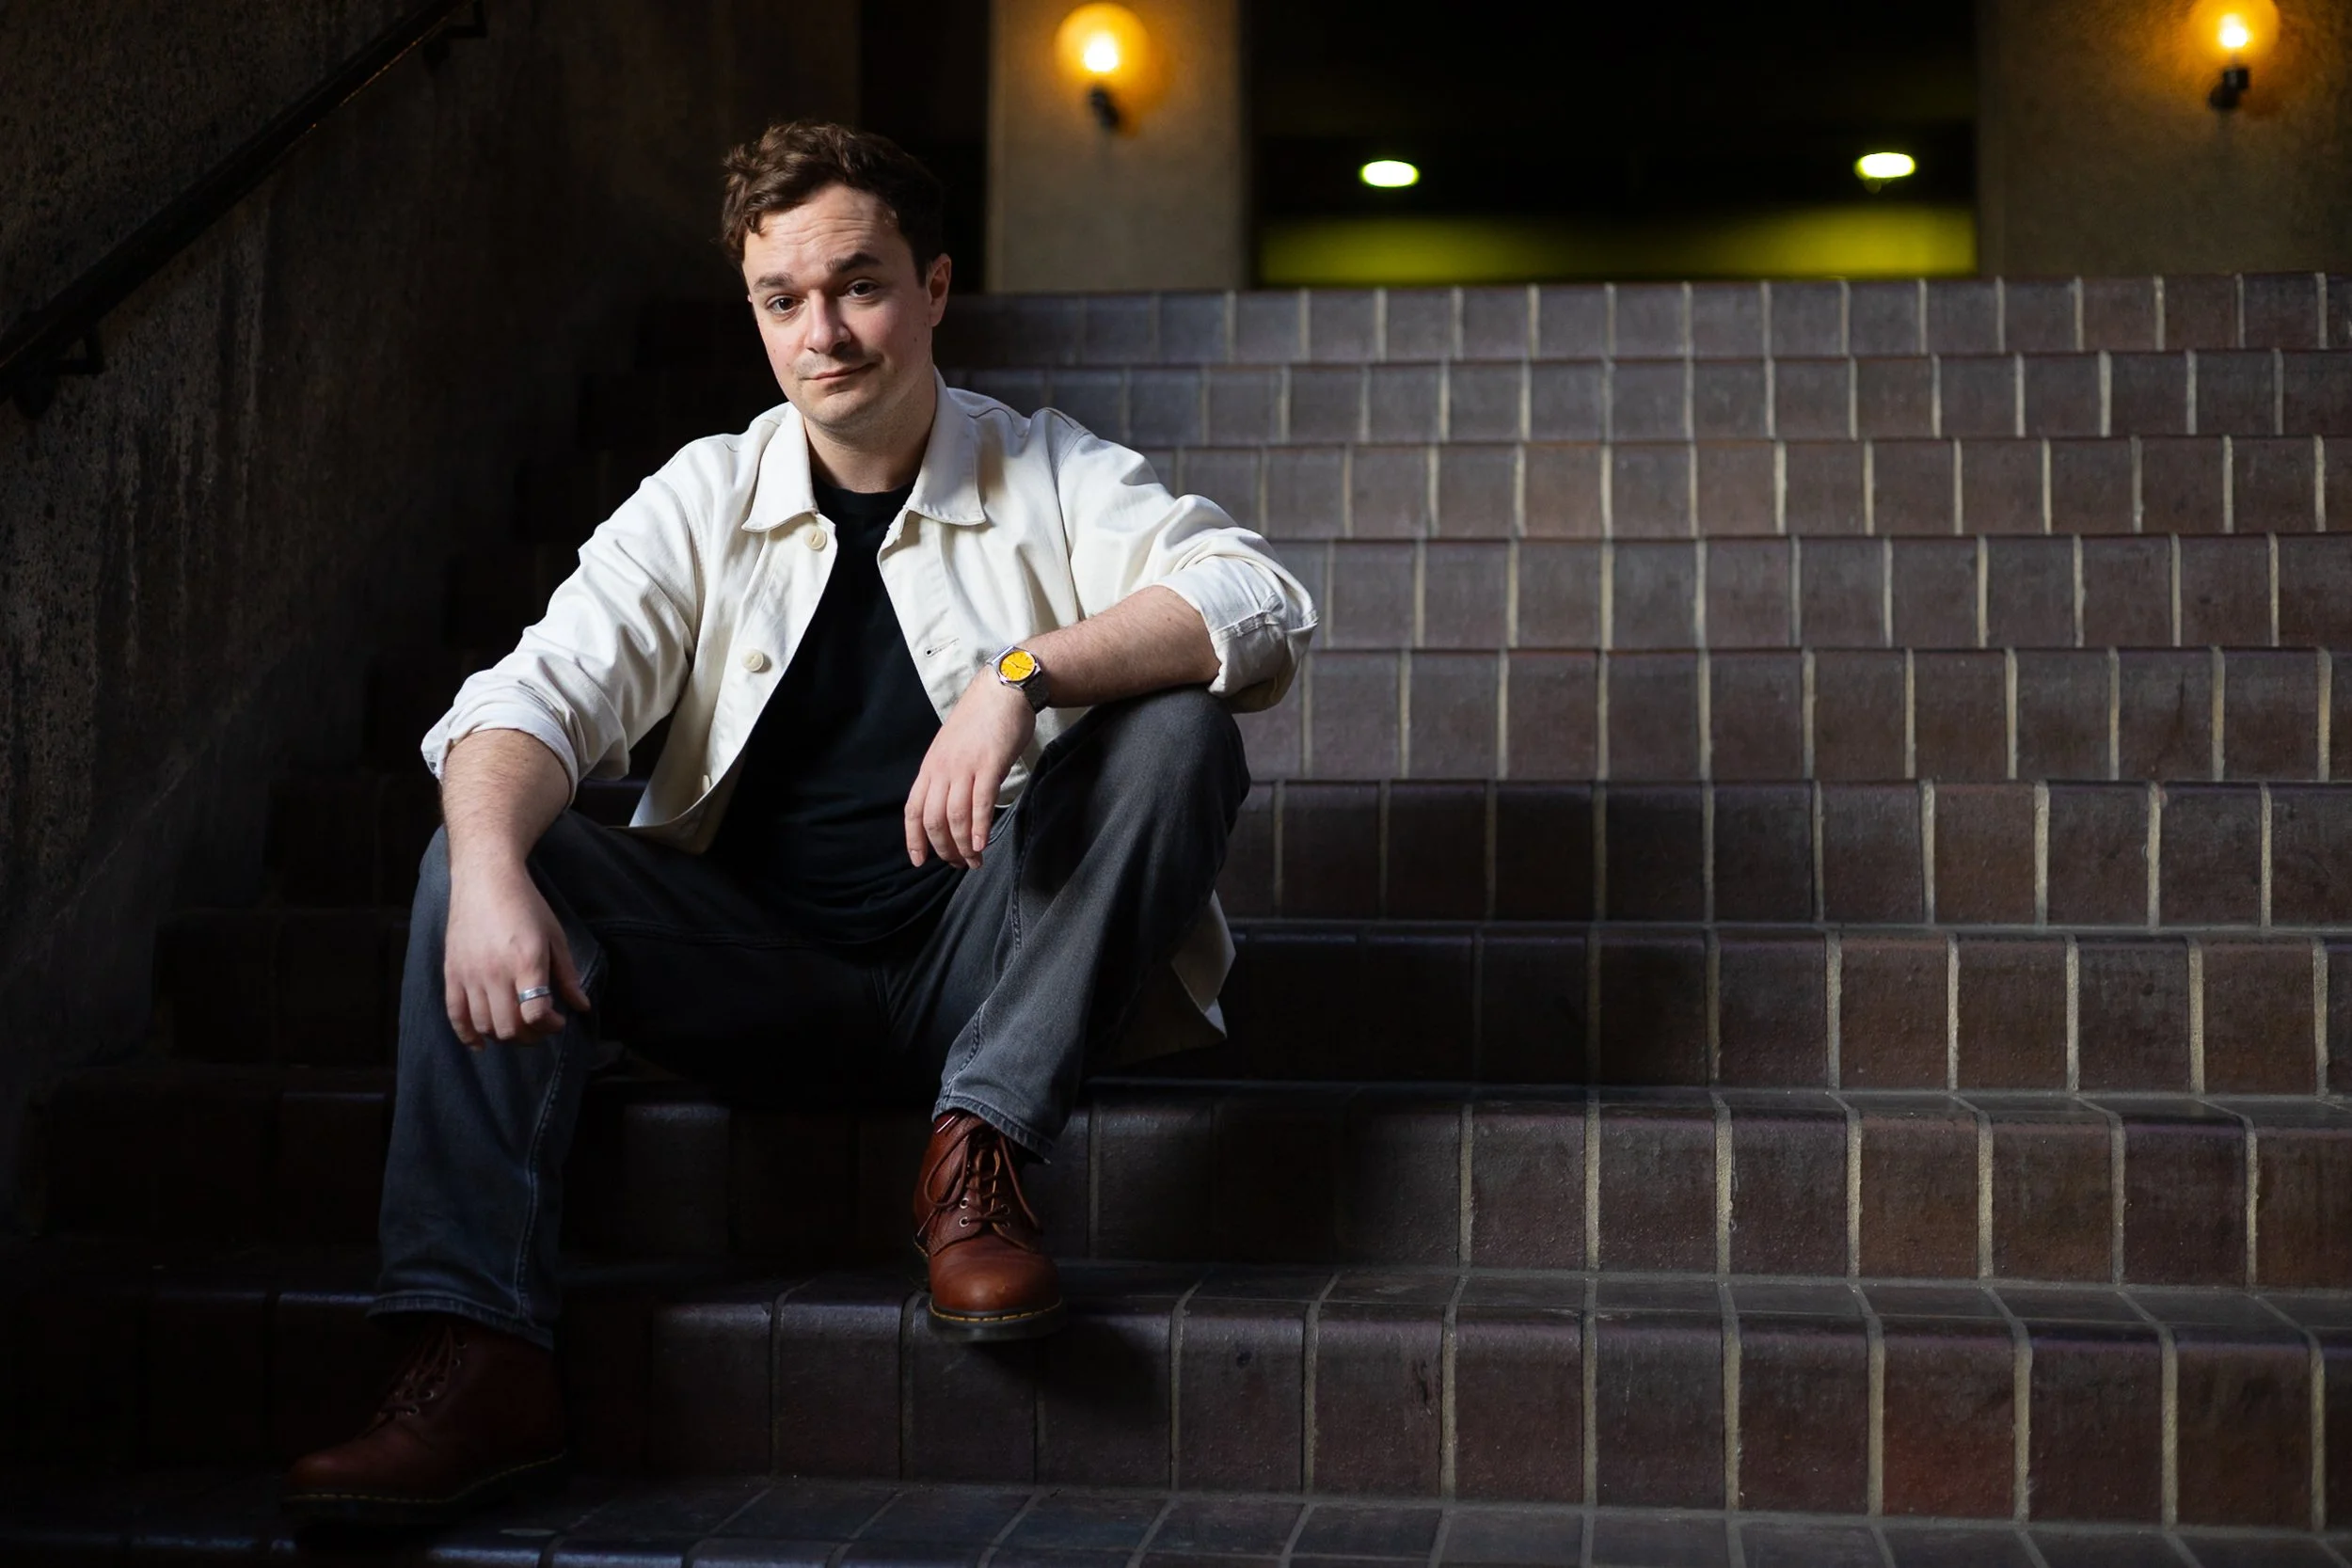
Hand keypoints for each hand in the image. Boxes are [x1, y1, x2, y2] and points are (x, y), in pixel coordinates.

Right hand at [442, 861, 589, 1046]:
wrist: (485, 881)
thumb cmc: (526, 906)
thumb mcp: (555, 937)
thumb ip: (568, 975)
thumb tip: (582, 1007)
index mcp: (526, 961)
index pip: (535, 1013)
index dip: (550, 1026)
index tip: (559, 1020)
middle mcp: (495, 972)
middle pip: (510, 1027)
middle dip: (531, 1036)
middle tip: (540, 1026)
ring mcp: (470, 975)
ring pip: (485, 1026)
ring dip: (505, 1036)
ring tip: (518, 1027)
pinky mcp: (452, 974)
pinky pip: (456, 1016)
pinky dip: (469, 1036)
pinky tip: (483, 1044)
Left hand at [904, 671, 1035, 867]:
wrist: (1002, 691)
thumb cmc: (980, 720)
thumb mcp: (951, 748)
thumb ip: (947, 775)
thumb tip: (949, 806)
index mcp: (931, 767)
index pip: (914, 810)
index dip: (914, 839)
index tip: (920, 861)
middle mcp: (942, 769)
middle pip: (933, 820)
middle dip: (944, 849)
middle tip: (958, 864)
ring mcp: (964, 767)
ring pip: (955, 817)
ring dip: (963, 845)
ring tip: (974, 860)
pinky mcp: (989, 765)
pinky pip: (980, 803)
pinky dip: (979, 827)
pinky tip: (982, 844)